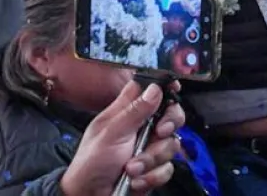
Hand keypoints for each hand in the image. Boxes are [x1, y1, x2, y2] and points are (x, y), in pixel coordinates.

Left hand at [60, 81, 184, 195]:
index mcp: (126, 111)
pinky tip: (135, 180)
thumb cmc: (92, 162)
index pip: (148, 89)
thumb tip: (155, 88)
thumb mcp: (111, 133)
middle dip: (169, 124)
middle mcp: (141, 127)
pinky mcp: (154, 169)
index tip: (175, 88)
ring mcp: (149, 148)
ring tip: (131, 167)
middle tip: (160, 132)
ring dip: (151, 159)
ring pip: (170, 144)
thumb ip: (134, 111)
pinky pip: (167, 168)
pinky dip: (152, 176)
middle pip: (169, 114)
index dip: (163, 86)